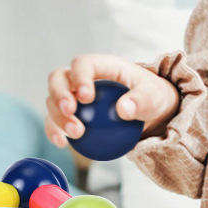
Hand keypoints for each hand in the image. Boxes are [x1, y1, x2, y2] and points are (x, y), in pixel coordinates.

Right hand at [45, 54, 179, 148]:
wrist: (152, 112)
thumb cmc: (153, 97)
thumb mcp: (155, 97)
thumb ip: (141, 101)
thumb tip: (122, 110)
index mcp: (103, 66)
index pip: (83, 64)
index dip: (80, 78)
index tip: (87, 98)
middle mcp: (83, 77)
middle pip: (59, 78)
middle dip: (59, 94)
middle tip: (71, 112)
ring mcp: (74, 95)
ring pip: (53, 100)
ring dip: (58, 117)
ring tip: (76, 133)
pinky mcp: (72, 114)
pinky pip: (56, 121)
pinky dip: (55, 131)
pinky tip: (63, 143)